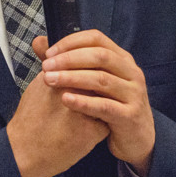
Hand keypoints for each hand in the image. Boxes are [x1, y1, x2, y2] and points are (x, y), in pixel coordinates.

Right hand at [7, 36, 109, 176]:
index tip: (78, 82)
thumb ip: (48, 62)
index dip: (88, 71)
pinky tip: (85, 131)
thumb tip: (44, 40)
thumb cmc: (30, 118)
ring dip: (100, 104)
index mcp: (67, 77)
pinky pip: (106, 123)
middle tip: (84, 98)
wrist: (26, 152)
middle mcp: (81, 91)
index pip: (91, 65)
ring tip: (82, 115)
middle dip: (97, 88)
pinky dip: (99, 125)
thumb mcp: (37, 84)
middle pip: (102, 82)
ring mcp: (90, 111)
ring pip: (107, 101)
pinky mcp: (96, 131)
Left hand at [40, 29, 155, 175]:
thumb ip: (67, 62)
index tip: (49, 53)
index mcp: (122, 59)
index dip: (71, 42)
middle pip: (100, 56)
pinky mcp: (130, 116)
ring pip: (102, 80)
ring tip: (50, 81)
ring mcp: (133, 94)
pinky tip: (65, 100)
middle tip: (46, 66)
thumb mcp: (93, 81)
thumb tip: (39, 42)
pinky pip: (105, 106)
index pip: (96, 38)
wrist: (136, 138)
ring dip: (73, 78)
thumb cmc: (110, 105)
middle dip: (69, 59)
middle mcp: (131, 72)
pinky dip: (84, 102)